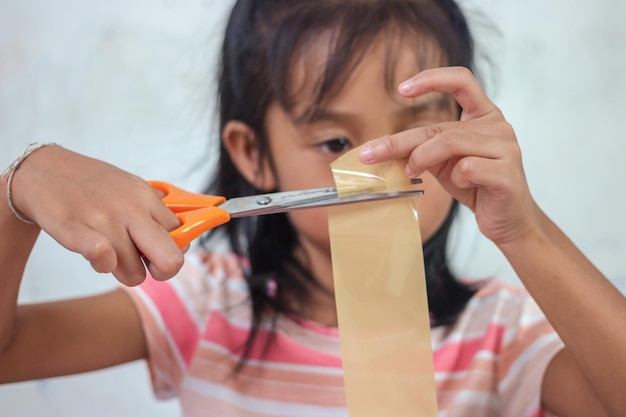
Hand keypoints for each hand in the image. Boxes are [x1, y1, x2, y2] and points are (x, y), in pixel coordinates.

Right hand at [11, 145, 183, 284]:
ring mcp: (105, 220)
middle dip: (162, 272)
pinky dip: (102, 264)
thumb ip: (156, 211)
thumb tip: (182, 236)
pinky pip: (104, 259)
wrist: (44, 170)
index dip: (172, 250)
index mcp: (148, 199)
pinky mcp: (76, 230)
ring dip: (122, 271)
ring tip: (109, 252)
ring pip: (134, 274)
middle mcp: (131, 210)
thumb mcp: (132, 188)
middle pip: (171, 260)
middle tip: (144, 265)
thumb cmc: (93, 185)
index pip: (182, 236)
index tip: (157, 250)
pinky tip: (96, 253)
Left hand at [359, 67, 540, 245]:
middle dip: (399, 141)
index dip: (432, 79)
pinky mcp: (507, 173)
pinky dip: (456, 178)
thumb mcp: (443, 163)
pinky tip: (462, 185)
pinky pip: (468, 167)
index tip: (402, 89)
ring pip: (451, 142)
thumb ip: (421, 149)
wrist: (507, 220)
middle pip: (439, 126)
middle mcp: (498, 126)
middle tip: (371, 155)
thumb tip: (381, 148)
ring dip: (422, 158)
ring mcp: (506, 148)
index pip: (462, 81)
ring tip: (411, 171)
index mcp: (484, 116)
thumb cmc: (476, 186)